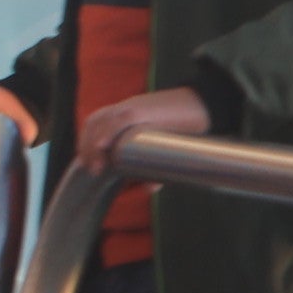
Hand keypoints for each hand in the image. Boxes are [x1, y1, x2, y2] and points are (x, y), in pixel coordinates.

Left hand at [78, 84, 210, 165]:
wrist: (206, 104)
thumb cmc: (186, 125)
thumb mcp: (166, 143)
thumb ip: (155, 164)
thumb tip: (148, 188)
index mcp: (127, 111)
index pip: (96, 122)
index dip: (86, 141)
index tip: (87, 162)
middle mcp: (126, 107)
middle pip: (95, 123)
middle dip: (86, 146)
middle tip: (93, 169)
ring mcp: (134, 106)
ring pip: (103, 121)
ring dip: (93, 144)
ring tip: (97, 165)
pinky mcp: (144, 108)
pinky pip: (121, 119)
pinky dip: (108, 131)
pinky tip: (102, 146)